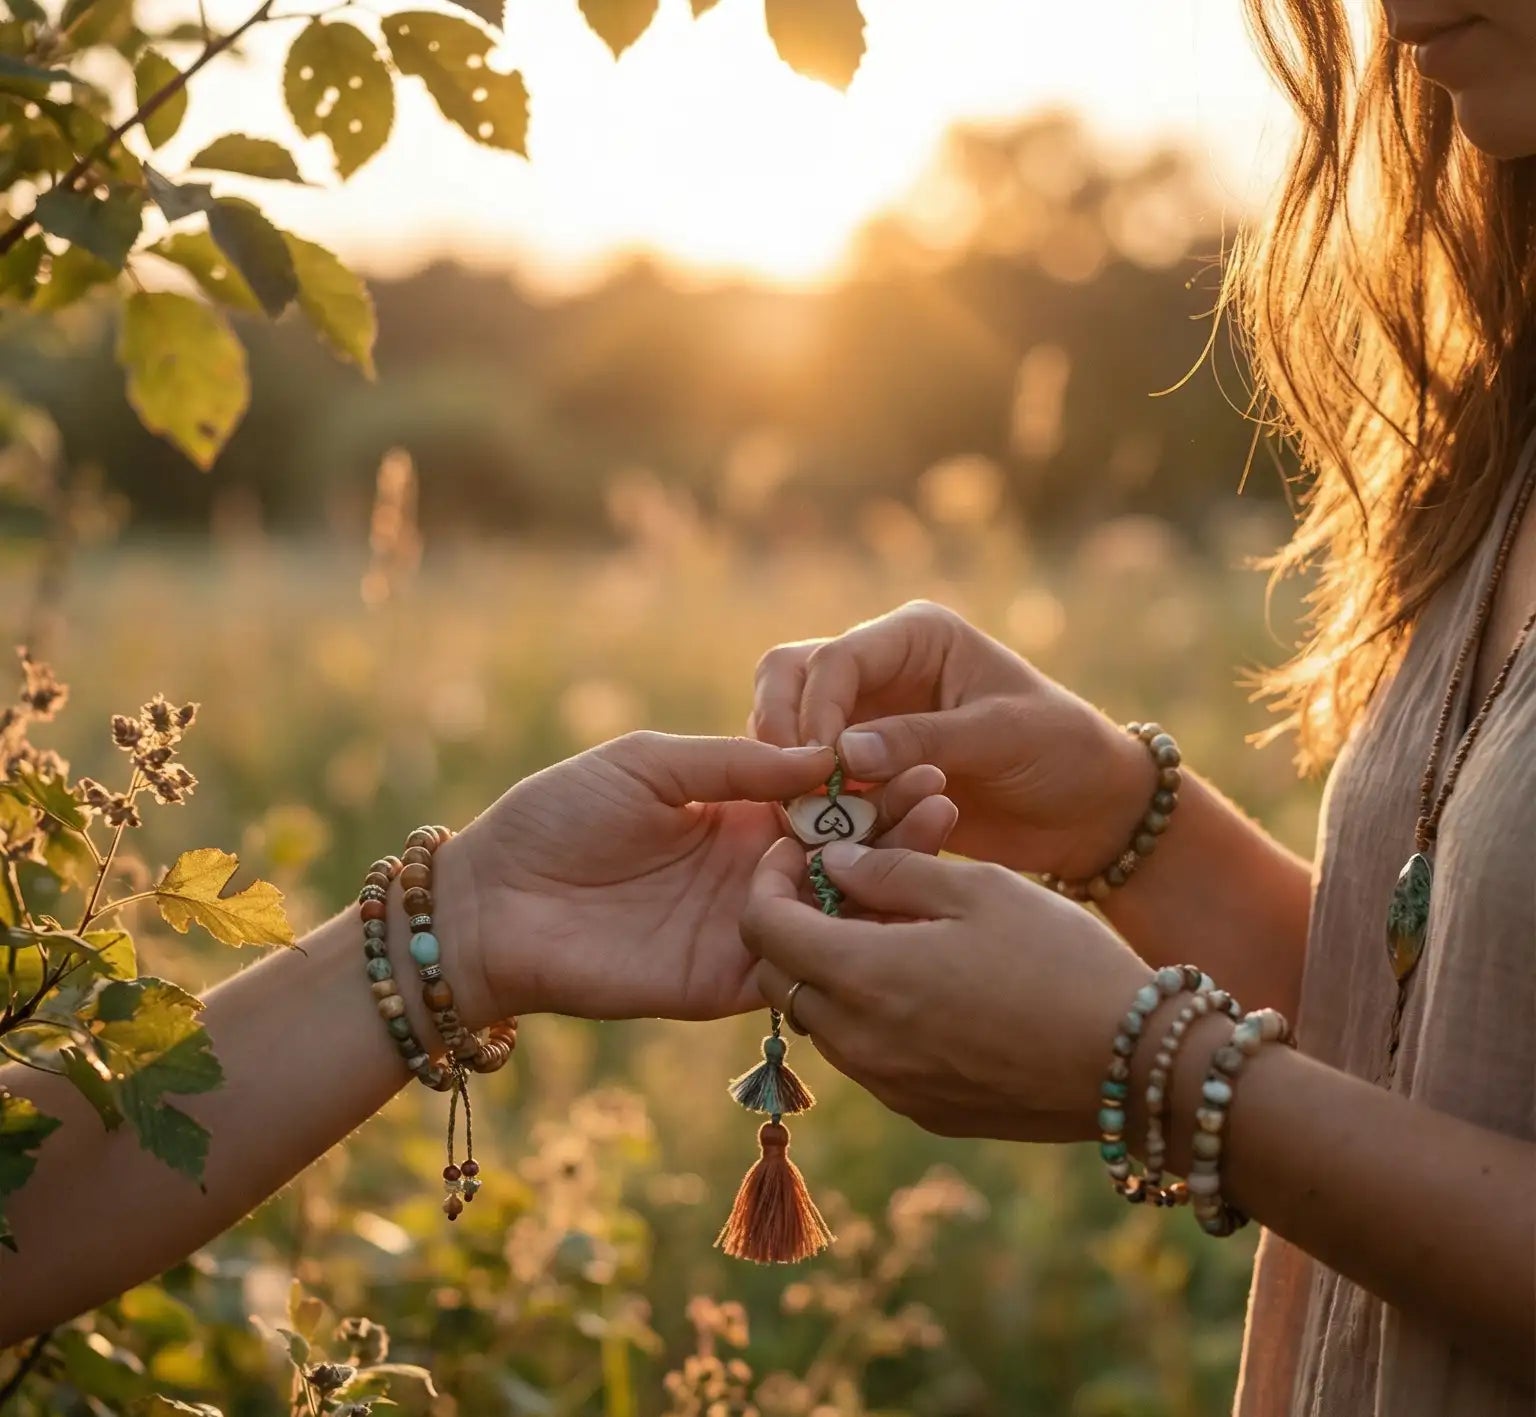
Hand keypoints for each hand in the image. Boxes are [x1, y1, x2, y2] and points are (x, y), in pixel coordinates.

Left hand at [441, 734, 957, 1023]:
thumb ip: (730, 765)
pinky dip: (847, 947)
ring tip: (937, 842)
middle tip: (947, 797)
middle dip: (895, 824)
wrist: (492, 904)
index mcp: (733, 812)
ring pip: (834, 908)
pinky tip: (892, 918)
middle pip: (841, 850)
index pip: (819, 796)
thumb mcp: (646, 765)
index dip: (868, 780)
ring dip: (886, 880)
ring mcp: (744, 928)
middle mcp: (750, 871)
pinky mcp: (728, 981)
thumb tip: (816, 755)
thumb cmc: (557, 816)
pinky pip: (800, 968)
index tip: (921, 759)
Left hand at [740, 838, 1150, 1142]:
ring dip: (829, 973)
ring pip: (819, 1021)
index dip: (768, 880)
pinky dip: (867, 1014)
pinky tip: (922, 981)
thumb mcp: (978, 887)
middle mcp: (861, 1043)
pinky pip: (864, 1056)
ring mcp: (889, 1086)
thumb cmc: (1061, 958)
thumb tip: (833, 864)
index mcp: (865, 977)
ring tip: (889, 929)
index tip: (800, 851)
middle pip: (776, 979)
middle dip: (789, 927)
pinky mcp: (922, 1111)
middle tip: (839, 887)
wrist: (1135, 1065)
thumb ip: (890, 870)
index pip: (762, 928)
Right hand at [751, 600, 1151, 877]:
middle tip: (789, 786)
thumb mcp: (1003, 737)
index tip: (820, 765)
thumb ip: (923, 739)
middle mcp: (882, 669)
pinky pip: (814, 780)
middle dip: (780, 728)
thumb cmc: (1064, 753)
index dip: (816, 709)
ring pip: (789, 729)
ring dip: (792, 772)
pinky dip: (813, 805)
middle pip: (789, 677)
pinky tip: (832, 836)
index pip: (835, 658)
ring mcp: (868, 719)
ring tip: (813, 818)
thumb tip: (840, 752)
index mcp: (915, 637)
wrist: (1089, 811)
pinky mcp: (865, 770)